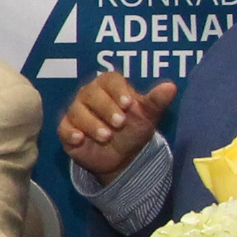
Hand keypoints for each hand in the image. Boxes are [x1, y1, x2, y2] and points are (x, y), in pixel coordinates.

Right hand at [60, 71, 176, 177]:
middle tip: (120, 123)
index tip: (128, 104)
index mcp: (109, 87)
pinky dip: (71, 133)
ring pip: (78, 112)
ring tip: (107, 136)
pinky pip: (64, 128)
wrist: (122, 157)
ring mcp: (76, 112)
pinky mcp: (66, 130)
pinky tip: (80, 139)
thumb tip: (171, 86)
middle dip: (106, 108)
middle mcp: (89, 95)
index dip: (117, 90)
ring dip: (92, 124)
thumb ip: (157, 101)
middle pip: (91, 94)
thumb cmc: (133, 129)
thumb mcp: (147, 116)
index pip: (109, 80)